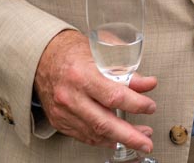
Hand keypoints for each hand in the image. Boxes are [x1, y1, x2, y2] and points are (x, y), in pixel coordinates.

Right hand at [33, 30, 157, 152]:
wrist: (43, 57)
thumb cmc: (73, 52)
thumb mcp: (102, 53)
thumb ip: (126, 71)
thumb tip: (148, 84)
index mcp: (82, 74)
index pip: (114, 96)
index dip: (136, 104)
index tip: (150, 107)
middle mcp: (70, 96)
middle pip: (104, 122)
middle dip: (130, 135)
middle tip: (147, 141)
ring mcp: (63, 112)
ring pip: (94, 133)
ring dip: (119, 139)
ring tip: (138, 138)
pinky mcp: (59, 121)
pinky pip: (83, 136)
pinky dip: (102, 139)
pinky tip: (115, 139)